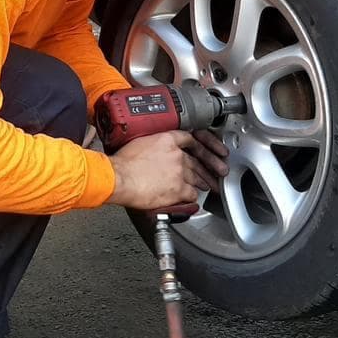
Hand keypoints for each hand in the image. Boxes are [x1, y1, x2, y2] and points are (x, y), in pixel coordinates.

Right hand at [106, 129, 229, 211]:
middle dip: (209, 166)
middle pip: (198, 160)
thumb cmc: (121, 163)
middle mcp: (177, 155)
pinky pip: (192, 194)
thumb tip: (152, 151)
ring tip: (210, 186)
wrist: (120, 178)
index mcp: (166, 140)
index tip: (209, 149)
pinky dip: (193, 197)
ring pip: (198, 177)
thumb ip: (151, 145)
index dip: (203, 144)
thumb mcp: (137, 143)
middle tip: (218, 170)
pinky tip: (193, 198)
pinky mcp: (178, 189)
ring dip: (205, 182)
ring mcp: (180, 172)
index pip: (190, 139)